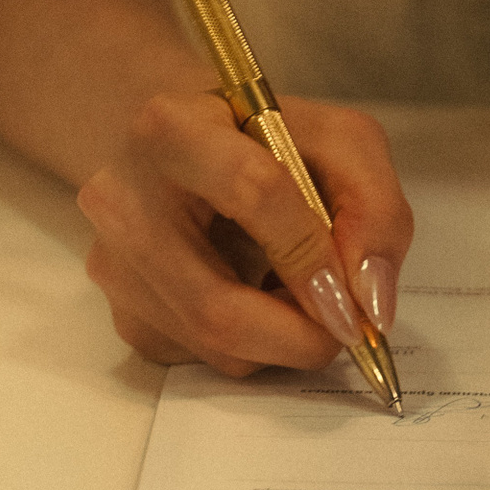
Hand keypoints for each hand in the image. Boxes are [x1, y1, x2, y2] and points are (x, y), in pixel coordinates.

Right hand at [75, 91, 413, 374]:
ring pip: (218, 345)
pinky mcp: (126, 315)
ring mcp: (114, 266)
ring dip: (282, 338)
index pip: (253, 194)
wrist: (184, 150)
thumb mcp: (340, 143)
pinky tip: (255, 294)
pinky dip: (254, 345)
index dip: (313, 257)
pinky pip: (207, 360)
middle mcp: (121, 199)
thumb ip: (374, 211)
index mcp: (173, 129)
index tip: (356, 299)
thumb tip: (370, 302)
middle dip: (301, 333)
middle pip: (218, 307)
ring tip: (298, 289)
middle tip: (345, 325)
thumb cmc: (264, 142)